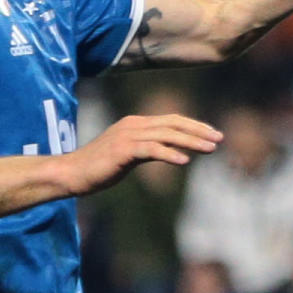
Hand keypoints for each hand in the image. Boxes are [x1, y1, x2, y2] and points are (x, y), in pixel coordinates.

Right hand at [52, 113, 220, 195]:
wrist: (72, 173)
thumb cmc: (99, 167)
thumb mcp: (129, 155)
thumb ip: (148, 150)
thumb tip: (171, 152)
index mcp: (136, 123)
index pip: (171, 120)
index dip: (194, 126)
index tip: (213, 134)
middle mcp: (134, 125)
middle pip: (173, 123)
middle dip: (199, 130)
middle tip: (220, 139)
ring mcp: (128, 135)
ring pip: (167, 135)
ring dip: (191, 141)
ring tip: (210, 149)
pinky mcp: (123, 150)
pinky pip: (151, 150)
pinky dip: (169, 154)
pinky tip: (184, 161)